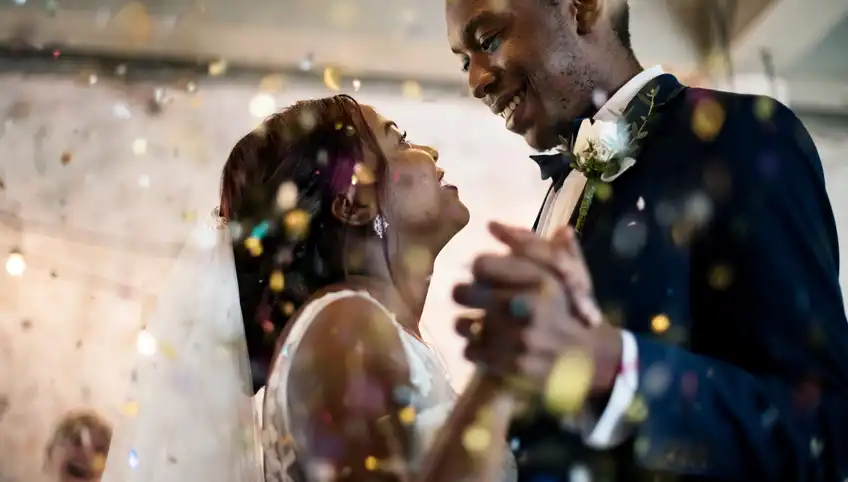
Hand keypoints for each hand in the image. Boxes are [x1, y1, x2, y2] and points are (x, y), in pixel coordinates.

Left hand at [453, 222, 622, 401]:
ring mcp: (517, 339)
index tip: (485, 277)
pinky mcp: (512, 366)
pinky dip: (475, 350)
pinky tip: (486, 347)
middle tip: (473, 300)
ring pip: (462, 324)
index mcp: (539, 279)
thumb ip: (530, 244)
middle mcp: (526, 307)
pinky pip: (471, 352)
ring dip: (467, 325)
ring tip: (478, 325)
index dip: (479, 269)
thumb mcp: (562, 271)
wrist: (592, 357)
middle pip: (462, 292)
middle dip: (466, 295)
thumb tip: (492, 225)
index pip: (481, 264)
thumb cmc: (572, 308)